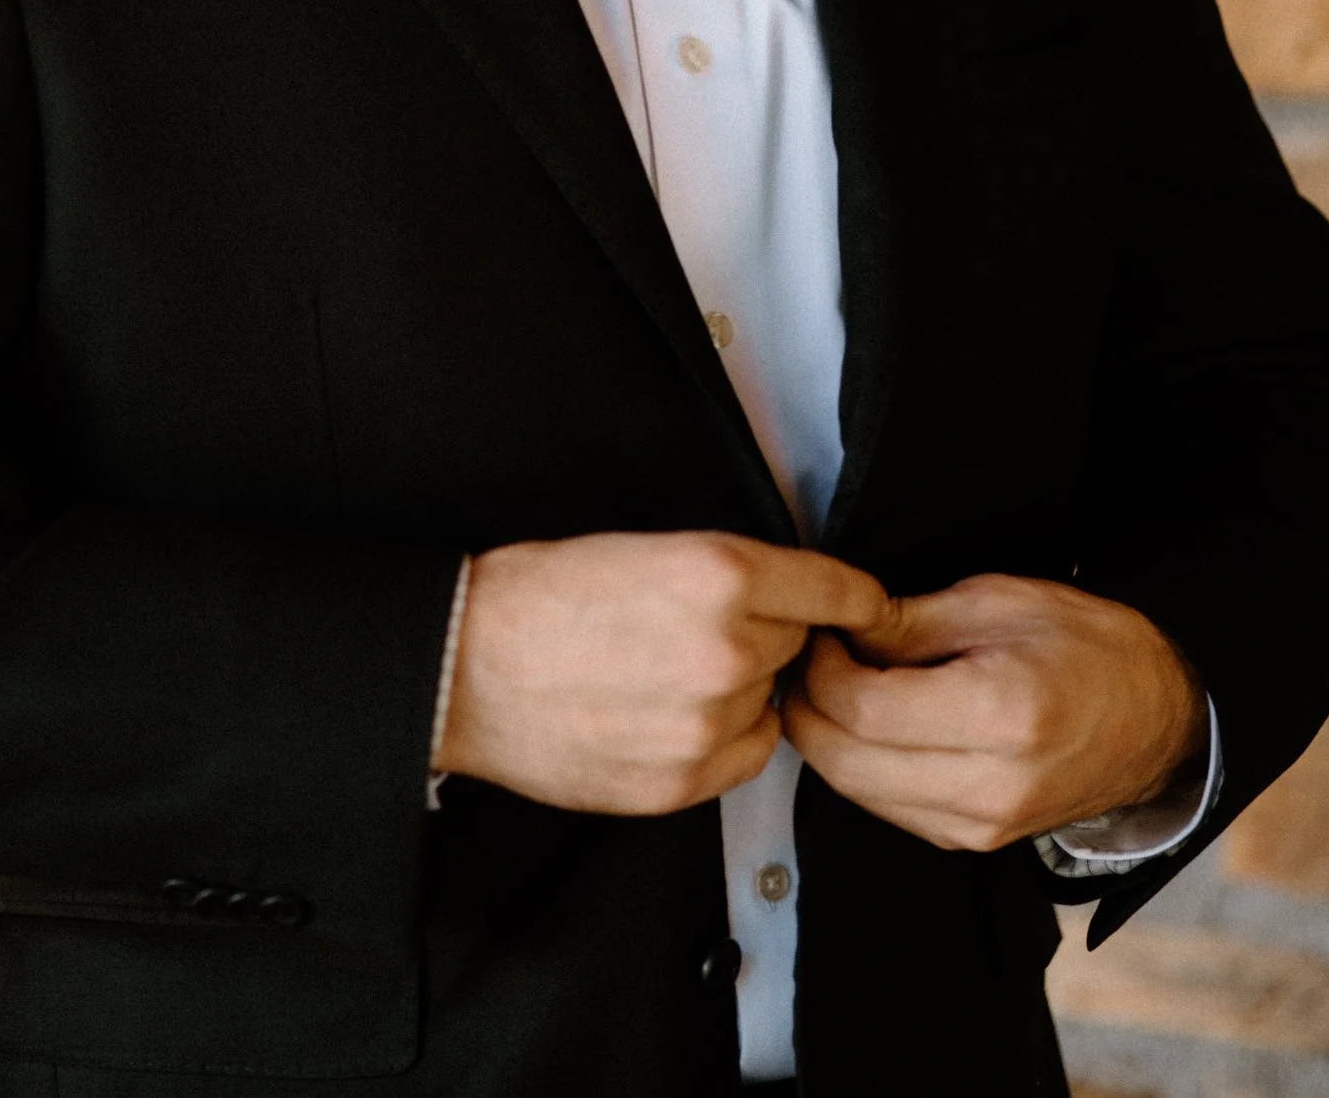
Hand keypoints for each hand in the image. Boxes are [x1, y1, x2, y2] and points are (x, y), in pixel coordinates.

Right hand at [437, 531, 887, 814]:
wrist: (464, 667)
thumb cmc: (538, 598)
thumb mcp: (644, 548)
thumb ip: (732, 574)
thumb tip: (797, 600)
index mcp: (718, 574)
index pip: (835, 589)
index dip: (852, 598)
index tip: (864, 607)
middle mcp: (726, 650)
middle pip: (799, 647)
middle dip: (767, 638)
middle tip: (698, 632)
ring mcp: (706, 723)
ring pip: (770, 703)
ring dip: (741, 691)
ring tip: (665, 675)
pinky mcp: (681, 781)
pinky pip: (744, 756)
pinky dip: (721, 738)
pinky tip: (664, 716)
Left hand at [782, 574, 1205, 851]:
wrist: (1160, 721)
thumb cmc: (1088, 648)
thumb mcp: (998, 604)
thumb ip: (906, 623)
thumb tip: (835, 628)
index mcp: (1003, 715)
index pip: (863, 708)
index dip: (821, 669)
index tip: (821, 633)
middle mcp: (991, 786)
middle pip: (846, 760)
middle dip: (808, 706)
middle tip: (811, 658)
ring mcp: (982, 826)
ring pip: (855, 790)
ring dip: (827, 739)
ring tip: (837, 685)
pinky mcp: (973, 842)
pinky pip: (885, 808)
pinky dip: (859, 767)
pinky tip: (868, 725)